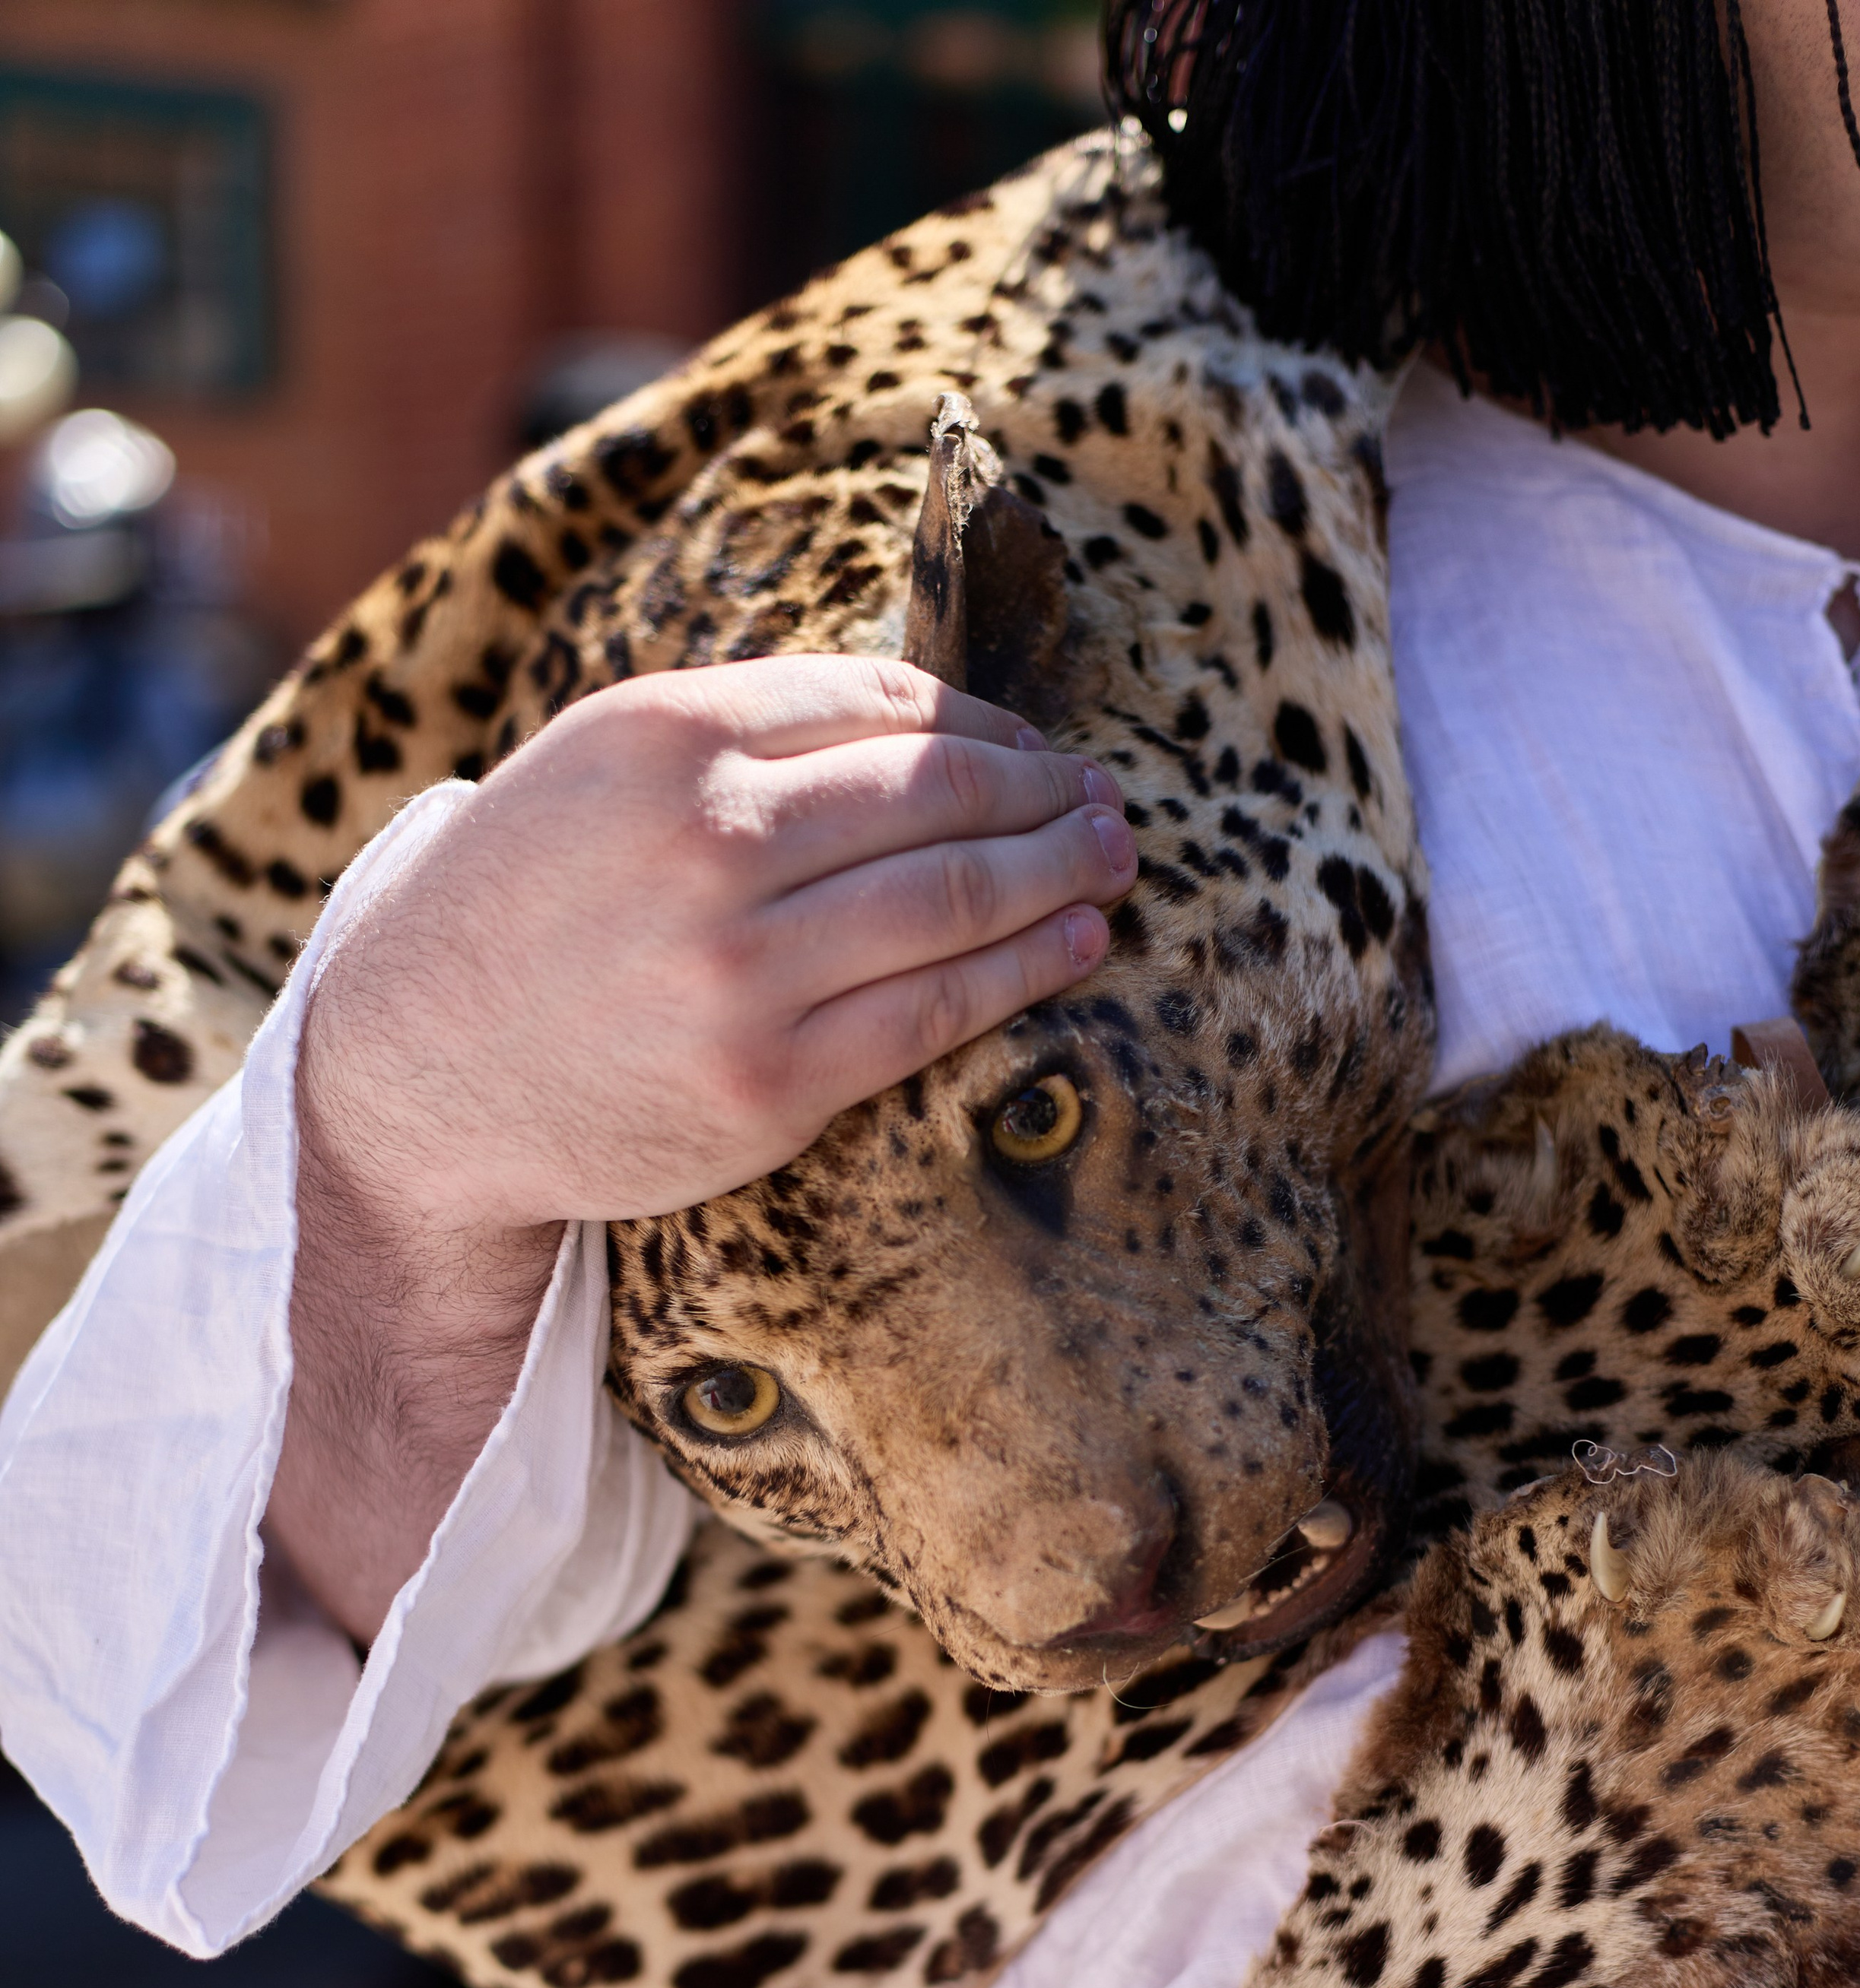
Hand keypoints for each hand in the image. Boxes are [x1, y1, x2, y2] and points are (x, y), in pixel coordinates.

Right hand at [302, 654, 1134, 1227]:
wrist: (418, 1077)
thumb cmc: (521, 910)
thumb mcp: (597, 773)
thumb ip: (741, 735)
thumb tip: (925, 726)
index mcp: (664, 736)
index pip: (881, 702)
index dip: (987, 724)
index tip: (1036, 747)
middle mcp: (709, 842)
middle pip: (938, 795)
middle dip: (1049, 794)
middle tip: (1108, 802)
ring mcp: (742, 971)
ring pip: (955, 901)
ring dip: (1060, 875)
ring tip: (1112, 864)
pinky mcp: (770, 1084)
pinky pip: (934, 1014)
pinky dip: (1023, 972)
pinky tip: (1072, 948)